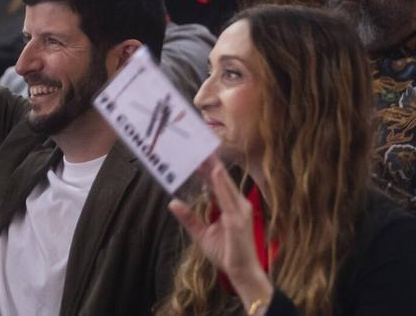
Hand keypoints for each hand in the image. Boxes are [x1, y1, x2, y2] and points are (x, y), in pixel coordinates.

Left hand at [169, 160, 273, 304]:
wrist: (242, 272)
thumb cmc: (226, 253)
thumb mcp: (202, 234)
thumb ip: (189, 218)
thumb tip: (173, 202)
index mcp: (230, 205)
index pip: (215, 182)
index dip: (205, 167)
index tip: (195, 152)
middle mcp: (237, 204)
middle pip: (220, 177)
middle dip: (209, 161)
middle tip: (196, 143)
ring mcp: (239, 210)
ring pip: (224, 182)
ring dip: (213, 166)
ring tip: (202, 151)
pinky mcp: (238, 219)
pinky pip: (228, 197)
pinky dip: (221, 183)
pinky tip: (214, 171)